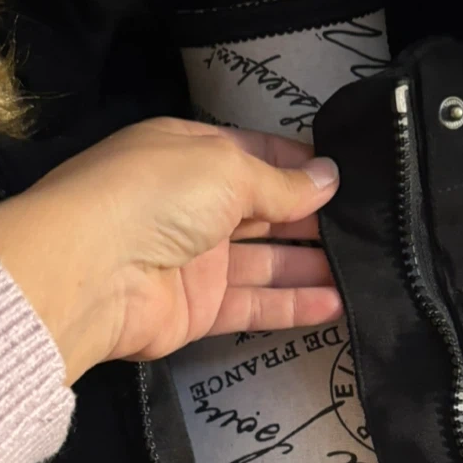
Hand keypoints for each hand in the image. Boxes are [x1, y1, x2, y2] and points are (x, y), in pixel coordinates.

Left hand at [0, 117, 341, 385]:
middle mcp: (192, 204)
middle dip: (313, 215)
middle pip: (264, 209)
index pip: (255, 154)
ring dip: (312, 263)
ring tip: (366, 266)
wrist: (91, 273)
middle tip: (370, 225)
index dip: (300, 164)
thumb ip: (281, 182)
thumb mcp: (226, 168)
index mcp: (189, 154)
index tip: (349, 176)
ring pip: (265, 259)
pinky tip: (337, 303)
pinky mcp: (198, 308)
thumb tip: (328, 178)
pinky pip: (254, 304)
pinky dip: (293, 304)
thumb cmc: (154, 196)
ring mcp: (195, 258)